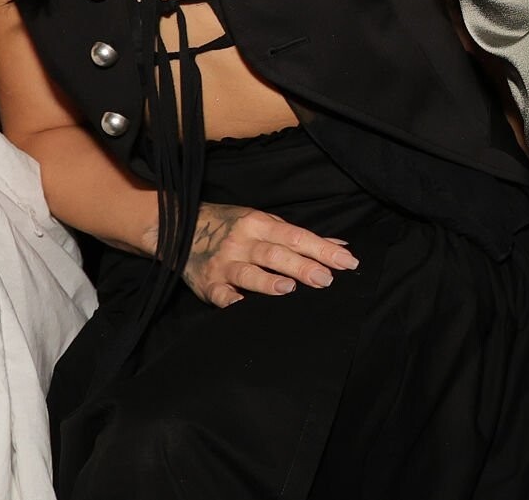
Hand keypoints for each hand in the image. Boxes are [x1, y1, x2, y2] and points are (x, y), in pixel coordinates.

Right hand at [181, 202, 359, 307]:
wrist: (181, 226)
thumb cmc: (233, 226)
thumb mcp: (264, 223)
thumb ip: (298, 237)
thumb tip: (339, 246)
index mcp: (260, 224)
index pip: (296, 236)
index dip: (322, 249)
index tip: (347, 261)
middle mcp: (243, 242)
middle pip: (275, 254)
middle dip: (302, 266)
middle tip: (327, 279)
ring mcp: (224, 263)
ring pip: (248, 273)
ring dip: (268, 281)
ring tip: (288, 288)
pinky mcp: (207, 283)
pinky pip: (219, 294)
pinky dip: (230, 300)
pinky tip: (241, 306)